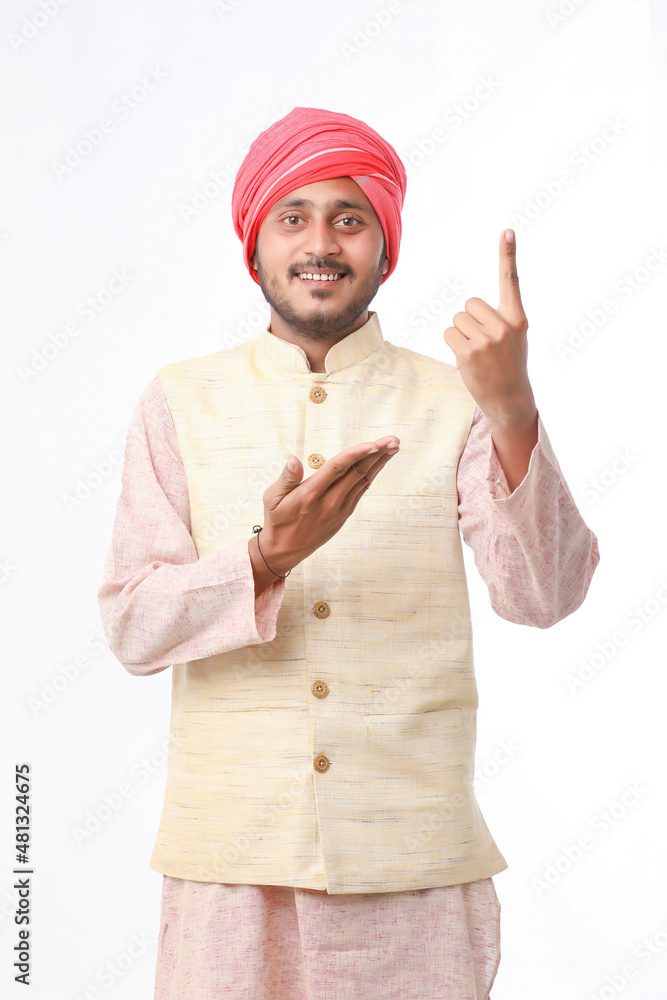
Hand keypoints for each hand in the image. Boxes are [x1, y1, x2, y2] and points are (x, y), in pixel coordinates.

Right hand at [252, 436, 400, 578]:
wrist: (285, 549)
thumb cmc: (277, 519)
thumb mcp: (272, 498)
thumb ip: (286, 478)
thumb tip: (294, 459)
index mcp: (310, 494)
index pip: (338, 468)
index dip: (357, 454)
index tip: (374, 444)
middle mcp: (329, 501)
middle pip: (357, 472)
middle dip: (377, 454)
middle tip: (393, 439)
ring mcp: (340, 508)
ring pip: (363, 480)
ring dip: (380, 462)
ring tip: (394, 446)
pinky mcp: (345, 513)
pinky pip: (362, 489)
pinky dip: (372, 473)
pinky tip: (380, 462)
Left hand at [443, 230, 535, 427]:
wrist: (509, 398)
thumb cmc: (508, 365)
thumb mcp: (515, 338)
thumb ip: (500, 319)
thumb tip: (469, 309)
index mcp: (517, 318)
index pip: (511, 281)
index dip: (508, 255)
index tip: (507, 231)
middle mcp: (504, 325)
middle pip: (469, 304)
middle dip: (469, 320)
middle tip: (482, 342)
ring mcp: (487, 339)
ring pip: (457, 319)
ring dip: (460, 334)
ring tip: (476, 353)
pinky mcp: (469, 351)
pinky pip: (449, 334)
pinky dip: (453, 345)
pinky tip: (467, 359)